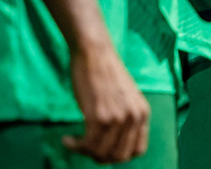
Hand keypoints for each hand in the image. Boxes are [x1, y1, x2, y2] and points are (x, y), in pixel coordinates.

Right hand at [63, 40, 149, 162]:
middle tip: (86, 148)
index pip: (137, 151)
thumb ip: (125, 119)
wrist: (94, 53)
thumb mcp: (125, 99)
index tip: (104, 149)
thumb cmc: (105, 74)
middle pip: (119, 157)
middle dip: (100, 157)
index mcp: (143, 113)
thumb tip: (113, 147)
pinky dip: (74, 146)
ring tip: (75, 143)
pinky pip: (87, 145)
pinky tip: (66, 140)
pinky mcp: (98, 116)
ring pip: (101, 153)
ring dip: (84, 152)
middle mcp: (134, 117)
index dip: (119, 155)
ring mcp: (117, 117)